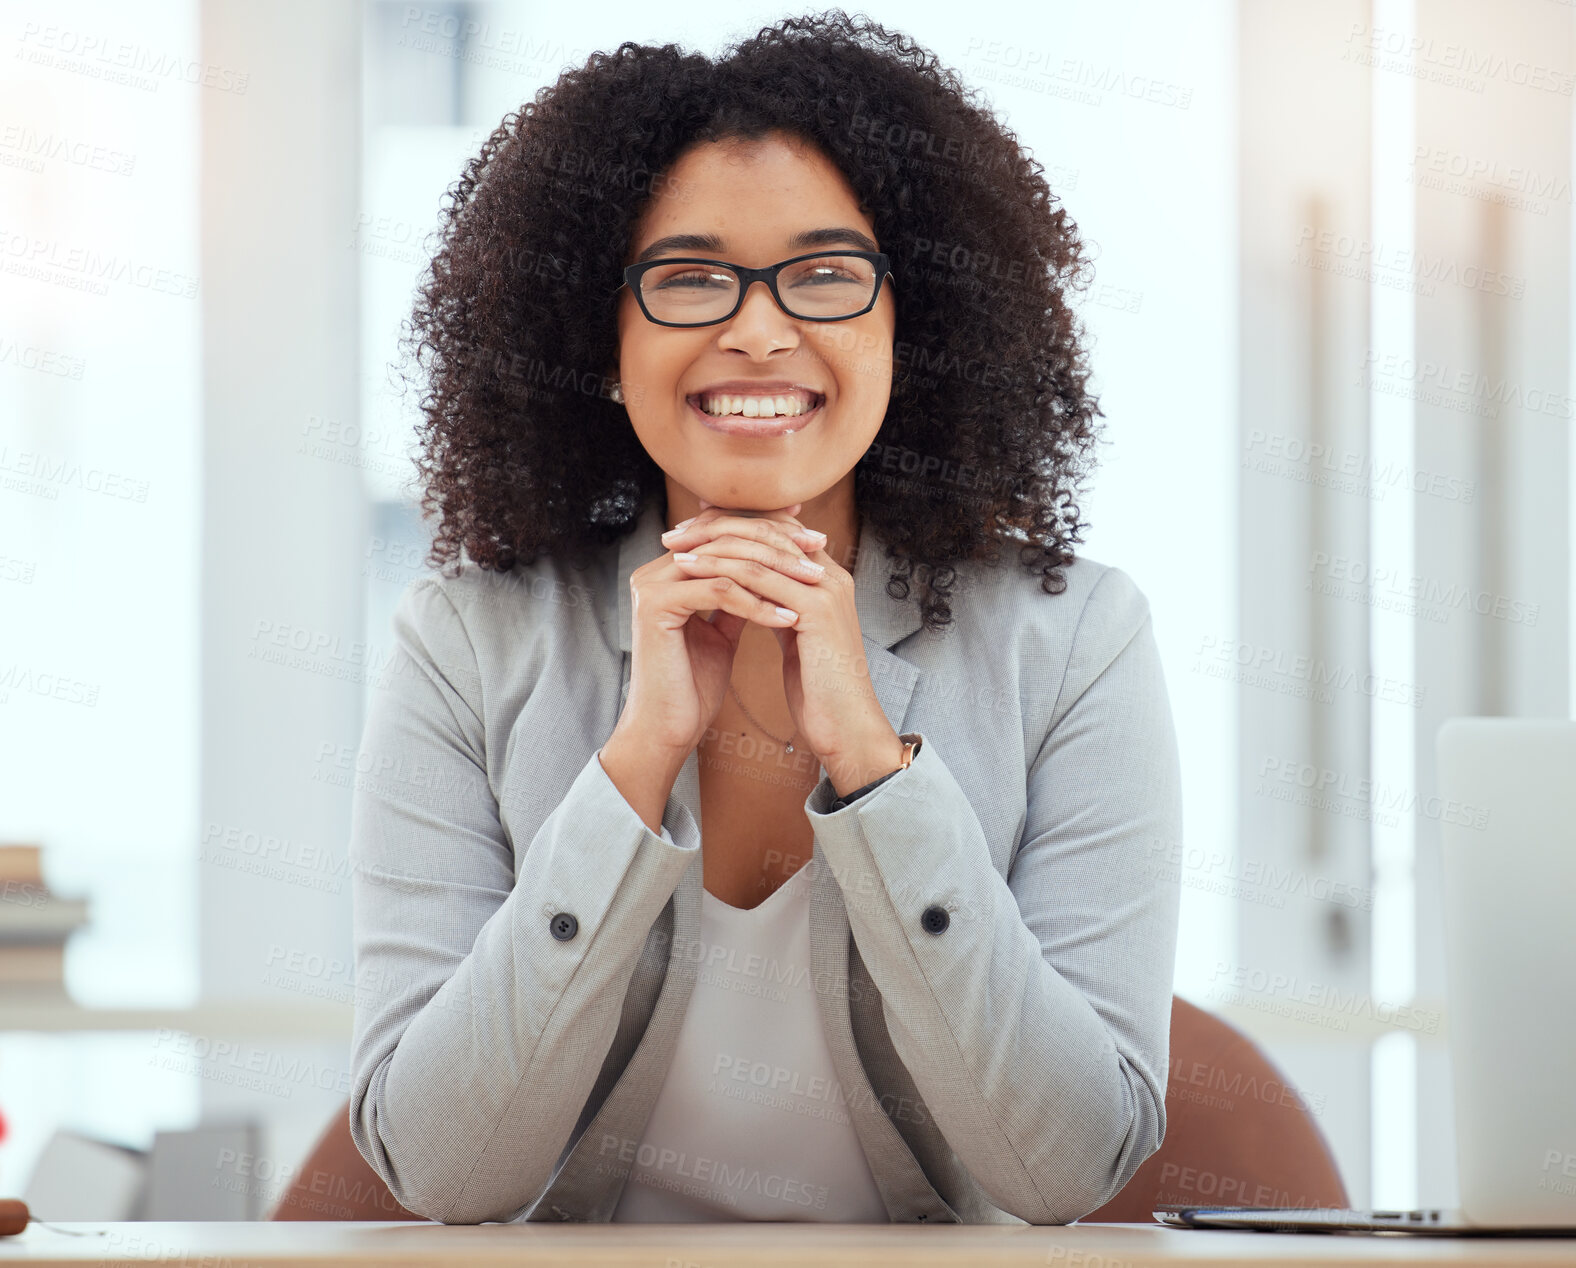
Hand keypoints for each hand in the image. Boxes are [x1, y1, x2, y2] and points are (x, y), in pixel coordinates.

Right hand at [615, 501, 824, 760]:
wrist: (668, 728)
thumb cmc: (692, 686)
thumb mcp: (721, 632)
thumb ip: (735, 600)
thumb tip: (767, 577)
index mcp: (669, 571)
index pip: (726, 533)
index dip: (771, 531)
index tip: (813, 539)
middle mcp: (654, 571)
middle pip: (726, 537)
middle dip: (778, 542)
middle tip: (819, 547)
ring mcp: (651, 585)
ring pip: (725, 561)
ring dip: (775, 572)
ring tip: (812, 583)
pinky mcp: (656, 606)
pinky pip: (719, 592)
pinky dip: (757, 604)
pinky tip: (788, 617)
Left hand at [660, 502, 899, 783]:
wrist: (846, 728)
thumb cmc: (820, 692)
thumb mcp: (797, 638)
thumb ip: (781, 607)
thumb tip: (752, 592)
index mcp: (827, 579)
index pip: (778, 530)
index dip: (735, 524)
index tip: (695, 528)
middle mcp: (831, 575)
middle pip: (769, 528)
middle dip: (718, 526)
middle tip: (677, 531)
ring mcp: (826, 589)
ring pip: (761, 549)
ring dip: (712, 545)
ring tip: (675, 548)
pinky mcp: (816, 610)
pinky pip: (759, 578)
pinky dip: (720, 571)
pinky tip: (690, 571)